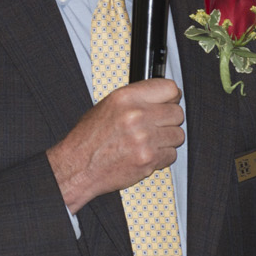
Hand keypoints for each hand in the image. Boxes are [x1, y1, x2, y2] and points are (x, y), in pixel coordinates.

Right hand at [48, 79, 184, 214]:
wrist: (78, 166)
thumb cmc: (89, 138)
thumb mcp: (108, 106)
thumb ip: (137, 99)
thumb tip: (162, 97)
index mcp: (126, 97)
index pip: (168, 88)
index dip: (171, 96)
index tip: (171, 101)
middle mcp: (136, 115)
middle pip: (177, 113)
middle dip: (169, 120)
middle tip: (157, 126)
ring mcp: (144, 138)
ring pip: (178, 135)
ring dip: (167, 140)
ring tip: (149, 142)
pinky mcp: (148, 159)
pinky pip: (171, 155)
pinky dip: (162, 157)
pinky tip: (146, 154)